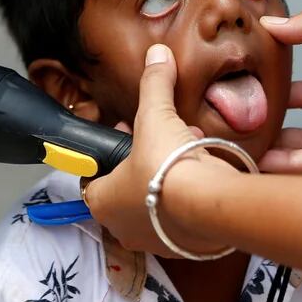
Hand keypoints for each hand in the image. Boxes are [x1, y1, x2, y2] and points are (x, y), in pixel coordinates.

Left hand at [85, 44, 232, 255]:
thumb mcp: (156, 116)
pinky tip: (203, 174)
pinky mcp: (184, 247)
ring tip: (188, 150)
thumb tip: (157, 54)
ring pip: (155, 204)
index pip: (93, 177)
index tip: (128, 133)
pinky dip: (189, 197)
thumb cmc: (167, 166)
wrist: (207, 205)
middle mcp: (122, 227)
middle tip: (160, 139)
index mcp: (101, 201)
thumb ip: (154, 85)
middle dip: (144, 162)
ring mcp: (154, 240)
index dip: (110, 152)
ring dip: (167, 178)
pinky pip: (181, 218)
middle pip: (126, 189)